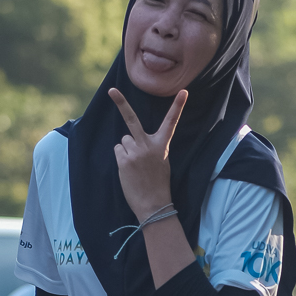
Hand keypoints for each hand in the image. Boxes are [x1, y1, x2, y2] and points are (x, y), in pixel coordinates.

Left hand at [108, 87, 187, 218]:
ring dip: (126, 150)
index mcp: (162, 145)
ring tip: (135, 165)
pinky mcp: (124, 161)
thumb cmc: (158, 183)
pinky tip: (129, 170)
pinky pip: (118, 151)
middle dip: (121, 103)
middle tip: (112, 90)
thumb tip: (131, 139)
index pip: (172, 122)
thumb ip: (151, 147)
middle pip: (132, 120)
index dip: (178, 106)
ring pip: (123, 141)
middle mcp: (148, 146)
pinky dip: (122, 159)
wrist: (153, 205)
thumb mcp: (162, 162)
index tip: (184, 91)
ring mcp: (135, 153)